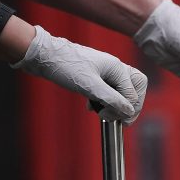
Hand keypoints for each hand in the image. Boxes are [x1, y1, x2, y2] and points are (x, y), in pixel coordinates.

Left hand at [12, 26, 147, 123]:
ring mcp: (106, 71)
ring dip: (116, 104)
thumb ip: (111, 99)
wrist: (44, 57)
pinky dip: (104, 100)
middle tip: (120, 119)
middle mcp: (115, 68)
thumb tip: (128, 111)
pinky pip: (109, 90)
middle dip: (129, 105)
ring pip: (122, 90)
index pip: (133, 93)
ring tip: (103, 113)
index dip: (129, 110)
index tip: (121, 122)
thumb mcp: (89, 86)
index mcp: (117, 68)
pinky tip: (92, 106)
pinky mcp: (96, 75)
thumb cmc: (66, 67)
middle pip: (135, 88)